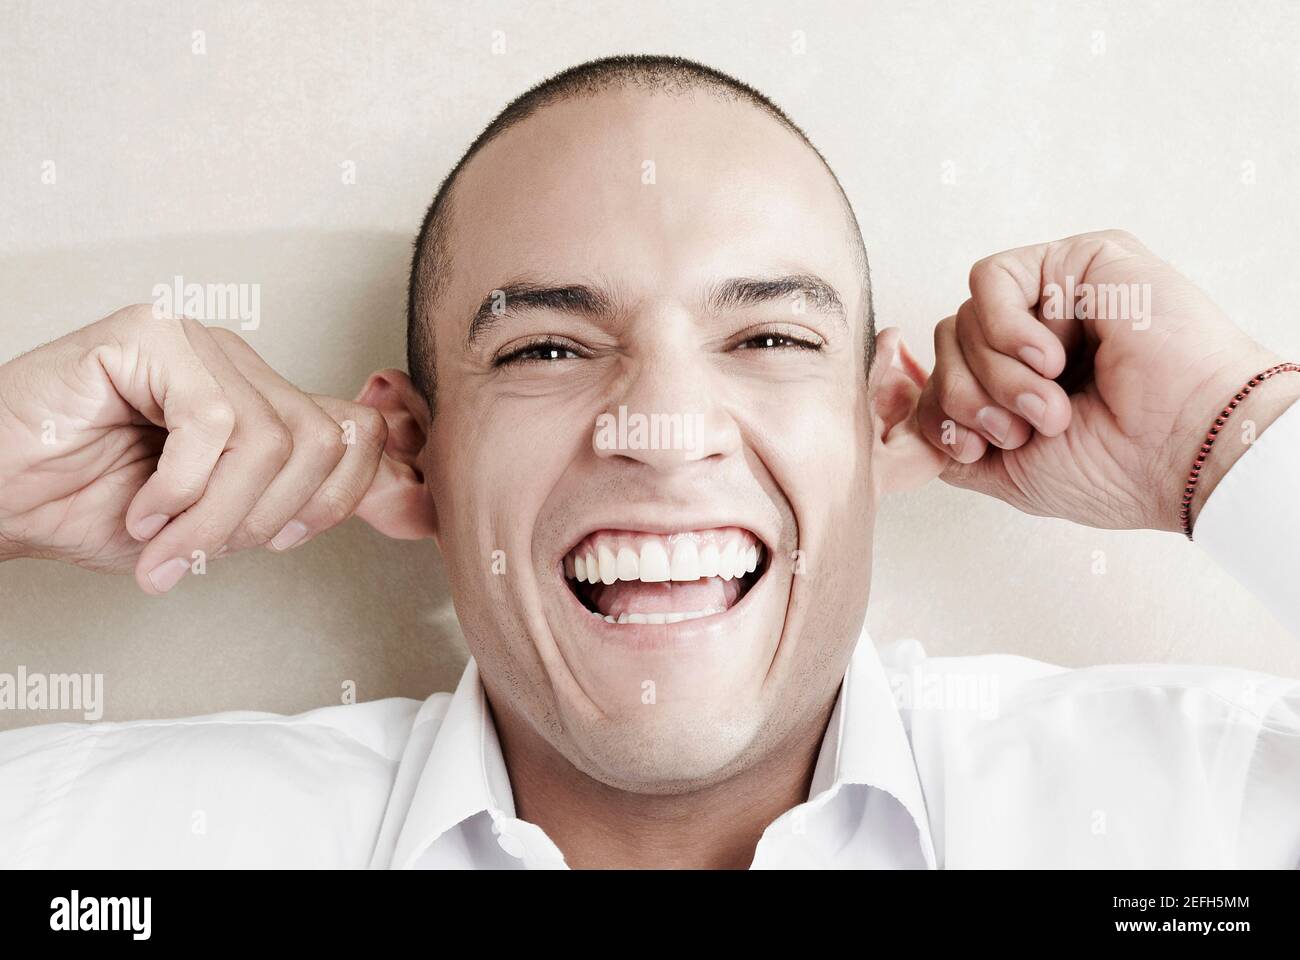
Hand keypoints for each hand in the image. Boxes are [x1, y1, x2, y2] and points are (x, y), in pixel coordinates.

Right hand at [0, 304, 395, 591]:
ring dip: (216, 515)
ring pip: (268, 438)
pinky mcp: (150, 333)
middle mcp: (238, 364)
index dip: (341, 497)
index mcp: (261, 400)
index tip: (285, 540)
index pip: (356, 432)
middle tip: (201, 550)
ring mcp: (196, 341)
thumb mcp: (216, 526)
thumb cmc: (90, 508)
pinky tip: (141, 509)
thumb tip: (406, 499)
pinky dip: (179, 489)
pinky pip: (212, 422)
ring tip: (162, 540)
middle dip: (267, 517)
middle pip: (321, 441)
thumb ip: (292, 506)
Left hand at [915, 230, 1299, 531]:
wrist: (1184, 452)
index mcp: (1017, 381)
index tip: (959, 441)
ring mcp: (1052, 296)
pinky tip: (1053, 359)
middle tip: (1019, 431)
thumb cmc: (1113, 469)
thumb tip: (896, 409)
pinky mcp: (1074, 261)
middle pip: (945, 346)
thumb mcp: (1004, 470)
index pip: (937, 372)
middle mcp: (1032, 336)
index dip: (929, 404)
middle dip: (966, 399)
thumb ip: (945, 438)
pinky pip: (990, 280)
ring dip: (996, 376)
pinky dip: (1007, 330)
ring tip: (1051, 407)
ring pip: (962, 319)